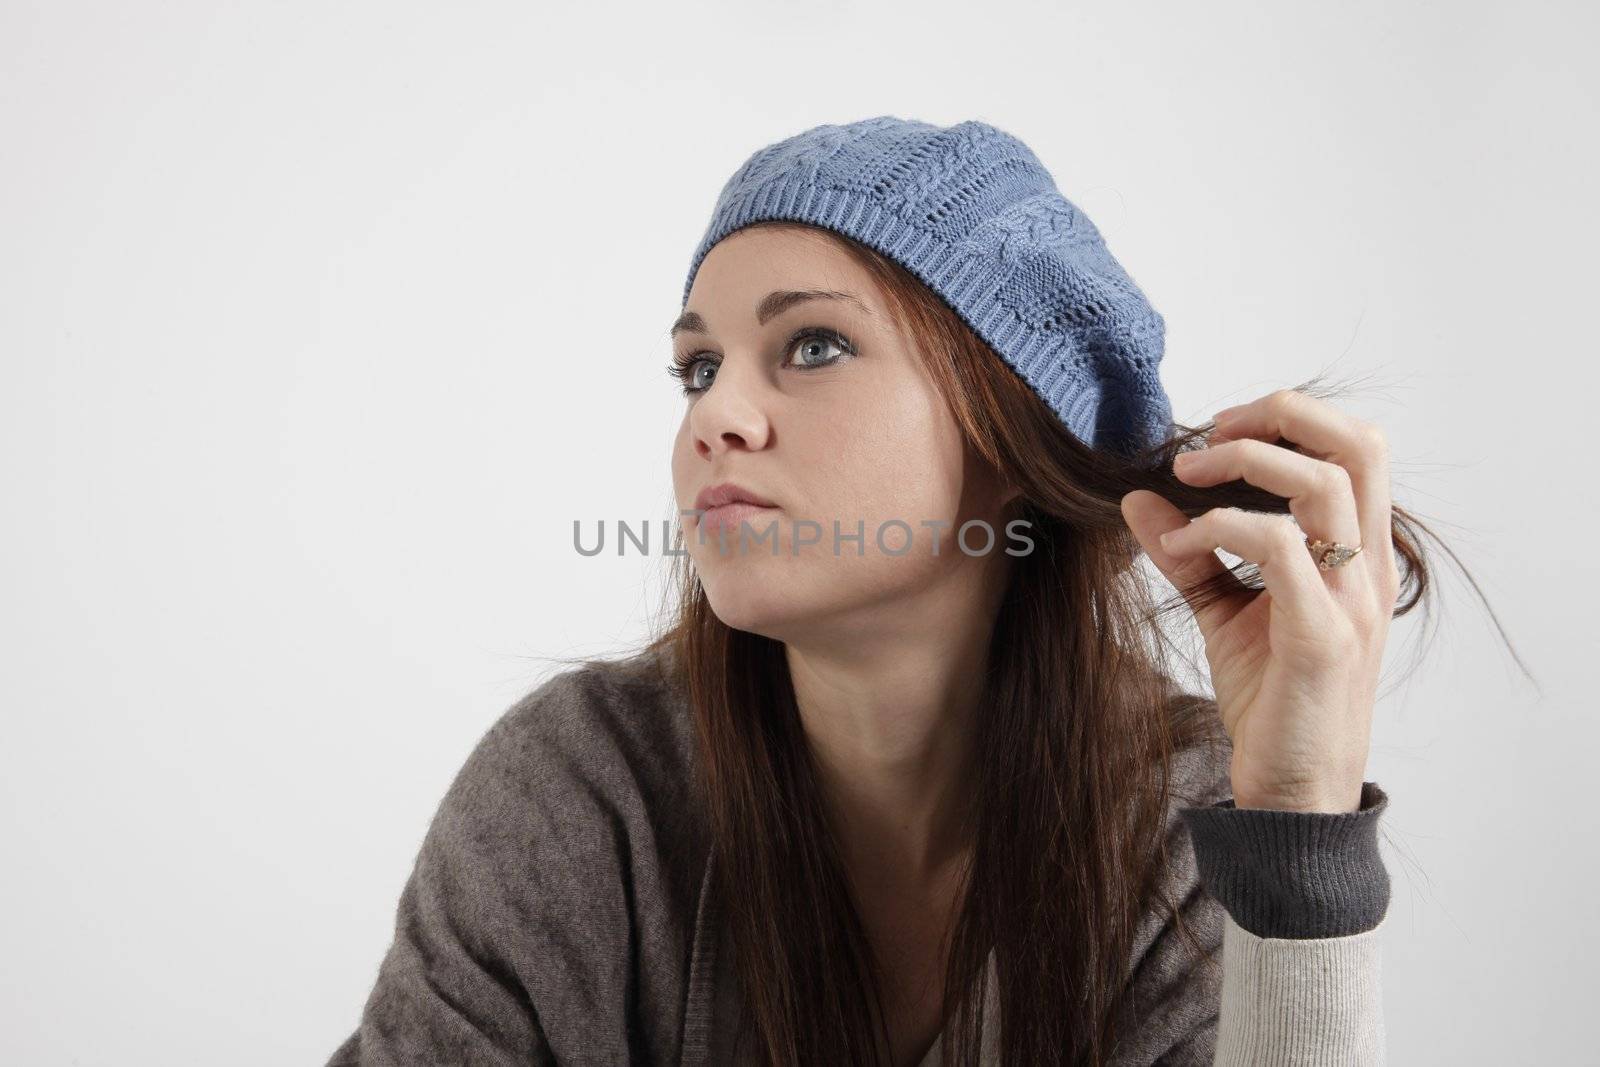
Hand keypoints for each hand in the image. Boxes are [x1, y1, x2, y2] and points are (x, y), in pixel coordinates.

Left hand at [1119, 390, 1402, 812]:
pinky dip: (1221, 528)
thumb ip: (1190, 554)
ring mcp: (1352, 603)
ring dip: (1243, 464)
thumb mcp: (1225, 613)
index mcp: (1357, 557)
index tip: (1216, 431)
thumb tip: (1137, 498)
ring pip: (1324, 485)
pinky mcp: (1321, 639)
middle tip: (1206, 436)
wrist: (1293, 792)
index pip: (1356, 448)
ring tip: (1184, 479)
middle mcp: (1367, 571)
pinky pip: (1279, 548)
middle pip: (1358, 445)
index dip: (1289, 418)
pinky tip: (1180, 546)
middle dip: (1278, 416)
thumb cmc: (1271, 699)